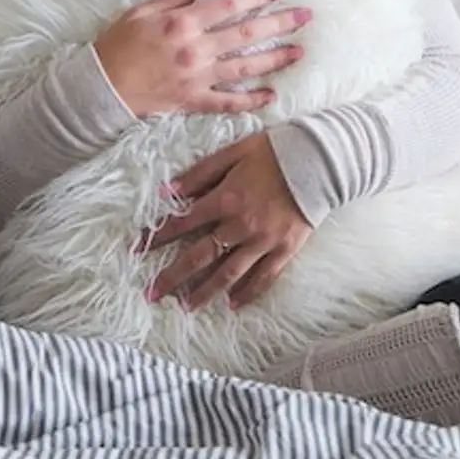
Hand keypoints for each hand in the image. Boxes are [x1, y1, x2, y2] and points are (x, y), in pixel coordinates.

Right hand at [93, 0, 310, 120]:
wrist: (101, 88)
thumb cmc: (117, 45)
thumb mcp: (141, 11)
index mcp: (183, 23)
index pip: (230, 6)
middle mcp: (196, 50)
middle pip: (247, 35)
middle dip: (280, 25)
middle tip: (306, 18)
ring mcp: (198, 78)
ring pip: (246, 68)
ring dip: (276, 60)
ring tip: (299, 52)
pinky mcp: (194, 101)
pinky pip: (229, 103)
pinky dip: (252, 102)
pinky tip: (272, 96)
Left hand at [139, 131, 313, 310]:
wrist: (321, 161)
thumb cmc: (275, 151)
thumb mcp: (234, 152)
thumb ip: (200, 172)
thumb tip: (168, 191)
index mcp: (225, 199)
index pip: (183, 223)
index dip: (158, 237)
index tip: (138, 250)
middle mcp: (241, 226)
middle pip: (199, 257)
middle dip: (173, 276)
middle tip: (152, 293)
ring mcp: (264, 242)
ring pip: (228, 274)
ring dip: (204, 292)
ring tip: (186, 307)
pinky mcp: (285, 250)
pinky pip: (263, 278)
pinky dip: (248, 293)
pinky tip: (232, 305)